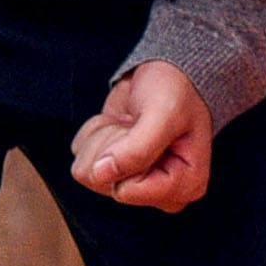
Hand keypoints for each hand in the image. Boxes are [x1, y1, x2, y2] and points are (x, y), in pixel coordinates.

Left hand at [71, 63, 213, 210]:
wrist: (168, 73)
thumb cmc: (177, 91)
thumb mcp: (164, 114)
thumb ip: (137, 149)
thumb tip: (101, 174)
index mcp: (184, 185)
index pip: (127, 191)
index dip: (124, 157)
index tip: (143, 131)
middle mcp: (161, 192)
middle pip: (103, 183)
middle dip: (112, 145)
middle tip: (136, 125)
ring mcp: (136, 183)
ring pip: (88, 172)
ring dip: (104, 138)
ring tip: (130, 123)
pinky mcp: (116, 172)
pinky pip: (81, 161)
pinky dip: (96, 135)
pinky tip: (121, 126)